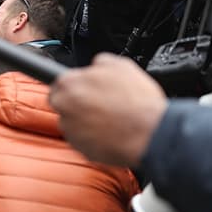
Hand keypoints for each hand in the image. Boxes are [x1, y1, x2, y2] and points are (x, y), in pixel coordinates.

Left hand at [48, 53, 167, 167]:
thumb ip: (100, 63)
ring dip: (84, 121)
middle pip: (61, 103)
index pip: (59, 83)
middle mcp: (64, 106)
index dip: (75, 86)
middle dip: (75, 103)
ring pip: (72, 123)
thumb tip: (95, 65)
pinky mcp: (80, 148)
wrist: (152, 133)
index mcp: (70, 83)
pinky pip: (82, 141)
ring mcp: (71, 129)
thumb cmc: (138, 102)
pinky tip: (110, 133)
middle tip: (98, 104)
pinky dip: (92, 137)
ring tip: (109, 120)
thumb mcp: (121, 66)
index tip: (84, 90)